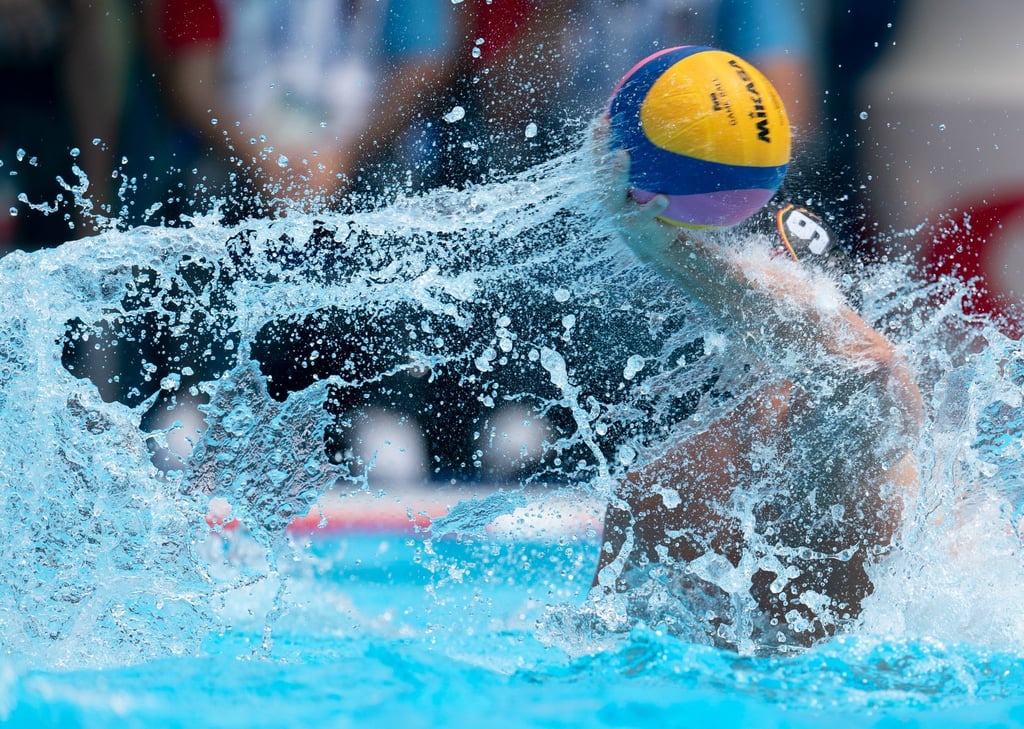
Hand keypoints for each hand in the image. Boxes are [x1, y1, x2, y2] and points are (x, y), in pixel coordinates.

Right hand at [589, 118, 680, 264]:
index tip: (600, 117)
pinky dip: (652, 207)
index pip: (598, 158)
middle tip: (602, 125)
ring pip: (613, 192)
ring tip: (621, 155)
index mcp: (609, 186)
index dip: (595, 139)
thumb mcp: (647, 187)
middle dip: (596, 147)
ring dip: (616, 174)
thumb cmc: (651, 207)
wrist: (655, 245)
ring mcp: (619, 212)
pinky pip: (643, 214)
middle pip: (598, 169)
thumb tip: (665, 132)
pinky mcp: (635, 226)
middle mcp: (608, 197)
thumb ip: (649, 166)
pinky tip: (663, 199)